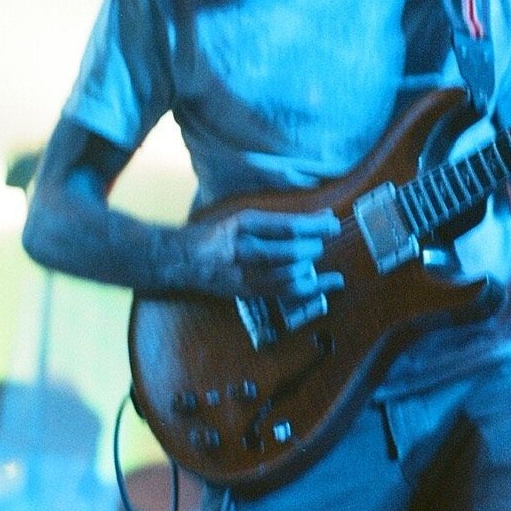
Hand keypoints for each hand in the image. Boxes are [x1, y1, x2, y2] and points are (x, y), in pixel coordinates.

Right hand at [181, 207, 343, 302]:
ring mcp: (243, 274)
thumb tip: (319, 218)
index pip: (287, 226)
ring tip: (317, 263)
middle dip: (312, 248)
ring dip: (310, 269)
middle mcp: (242, 249)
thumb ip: (273, 220)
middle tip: (319, 245)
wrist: (178, 259)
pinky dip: (309, 289)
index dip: (314, 227)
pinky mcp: (246, 291)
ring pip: (289, 274)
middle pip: (291, 252)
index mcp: (241, 223)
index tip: (332, 223)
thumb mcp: (236, 218)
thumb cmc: (212, 234)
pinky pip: (283, 293)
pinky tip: (326, 285)